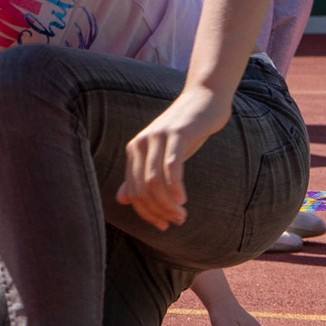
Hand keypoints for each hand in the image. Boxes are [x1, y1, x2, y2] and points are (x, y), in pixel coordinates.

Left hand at [117, 89, 232, 229]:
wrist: (204, 100)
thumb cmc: (184, 131)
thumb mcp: (161, 155)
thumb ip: (142, 175)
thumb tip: (121, 199)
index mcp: (133, 150)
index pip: (133, 191)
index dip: (146, 213)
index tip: (164, 225)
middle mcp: (140, 143)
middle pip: (142, 189)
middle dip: (158, 211)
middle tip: (177, 222)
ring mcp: (157, 137)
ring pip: (154, 181)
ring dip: (167, 204)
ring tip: (182, 215)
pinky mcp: (177, 134)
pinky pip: (171, 166)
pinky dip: (175, 186)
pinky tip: (183, 200)